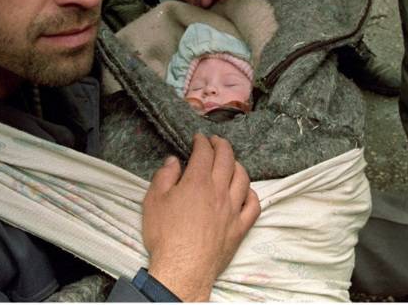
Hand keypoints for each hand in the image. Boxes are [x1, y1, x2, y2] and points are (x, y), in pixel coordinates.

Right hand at [142, 134, 259, 300]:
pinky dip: (251, 194)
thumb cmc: (165, 236)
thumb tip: (174, 161)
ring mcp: (233, 209)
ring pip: (243, 178)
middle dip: (222, 145)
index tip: (199, 138)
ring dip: (237, 165)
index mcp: (198, 182)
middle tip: (216, 141)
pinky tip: (246, 191)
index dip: (202, 142)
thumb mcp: (153, 201)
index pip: (204, 153)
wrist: (182, 270)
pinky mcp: (240, 228)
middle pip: (227, 159)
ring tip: (231, 162)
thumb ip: (164, 176)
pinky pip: (254, 205)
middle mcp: (219, 191)